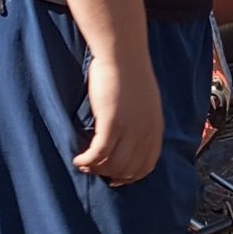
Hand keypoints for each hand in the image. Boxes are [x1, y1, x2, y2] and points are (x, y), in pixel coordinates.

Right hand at [75, 47, 165, 185]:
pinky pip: (98, 154)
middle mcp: (145, 133)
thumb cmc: (130, 72)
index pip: (146, 165)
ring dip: (96, 169)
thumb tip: (129, 136)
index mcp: (155, 128)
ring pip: (113, 165)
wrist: (123, 54)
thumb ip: (141, 121)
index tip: (116, 178)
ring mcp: (129, 130)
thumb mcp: (145, 102)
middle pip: (128, 169)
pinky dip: (86, 161)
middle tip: (94, 170)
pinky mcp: (111, 125)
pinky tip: (78, 159)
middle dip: (110, 175)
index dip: (130, 176)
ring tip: (83, 165)